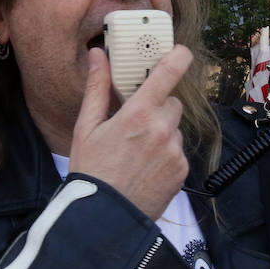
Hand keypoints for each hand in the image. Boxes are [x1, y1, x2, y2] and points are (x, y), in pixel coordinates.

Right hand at [70, 45, 191, 219]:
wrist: (104, 217)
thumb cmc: (91, 170)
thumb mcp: (87, 128)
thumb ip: (97, 88)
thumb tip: (98, 55)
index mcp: (138, 115)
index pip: (168, 73)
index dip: (179, 57)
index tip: (181, 51)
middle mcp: (162, 130)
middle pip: (172, 103)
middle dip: (158, 107)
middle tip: (136, 123)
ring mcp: (174, 152)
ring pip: (175, 129)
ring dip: (162, 133)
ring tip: (137, 152)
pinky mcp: (182, 170)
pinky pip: (178, 152)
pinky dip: (166, 155)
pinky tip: (146, 168)